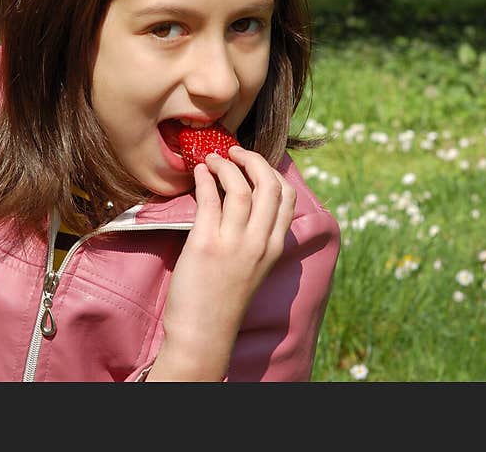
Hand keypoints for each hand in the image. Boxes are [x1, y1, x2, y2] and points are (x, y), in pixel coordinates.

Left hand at [149, 146, 295, 380]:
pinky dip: (204, 179)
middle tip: (234, 151)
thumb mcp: (252, 268)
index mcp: (273, 248)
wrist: (203, 334)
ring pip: (240, 188)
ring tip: (211, 159)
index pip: (287, 197)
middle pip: (269, 185)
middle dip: (252, 159)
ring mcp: (234, 244)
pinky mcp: (206, 245)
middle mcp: (259, 243)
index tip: (254, 163)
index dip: (272, 171)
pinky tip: (197, 173)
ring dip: (225, 165)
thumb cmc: (222, 301)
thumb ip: (254, 238)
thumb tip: (241, 203)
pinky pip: (210, 199)